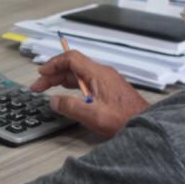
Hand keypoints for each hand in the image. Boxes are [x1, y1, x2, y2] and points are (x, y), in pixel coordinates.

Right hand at [30, 50, 148, 138]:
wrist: (146, 124)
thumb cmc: (125, 119)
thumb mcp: (93, 116)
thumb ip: (70, 107)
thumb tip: (54, 101)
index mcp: (98, 74)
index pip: (71, 59)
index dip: (54, 64)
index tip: (41, 73)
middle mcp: (102, 74)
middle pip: (73, 67)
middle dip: (53, 74)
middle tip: (38, 86)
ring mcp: (106, 81)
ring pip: (79, 74)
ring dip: (61, 80)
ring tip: (47, 89)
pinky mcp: (109, 89)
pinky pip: (86, 81)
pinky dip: (72, 85)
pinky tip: (67, 94)